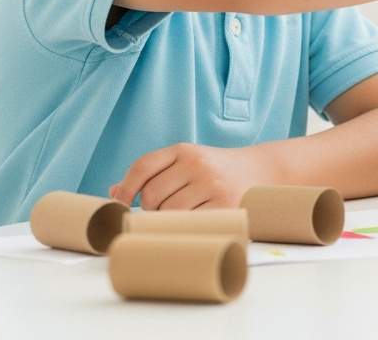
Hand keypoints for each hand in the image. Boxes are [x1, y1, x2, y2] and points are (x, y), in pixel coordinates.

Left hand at [109, 143, 274, 209]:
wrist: (265, 170)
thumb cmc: (218, 171)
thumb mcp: (188, 161)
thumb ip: (155, 173)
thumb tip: (112, 193)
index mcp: (184, 149)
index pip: (143, 167)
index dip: (125, 190)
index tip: (120, 206)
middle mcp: (198, 163)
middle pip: (153, 195)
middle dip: (151, 210)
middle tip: (164, 213)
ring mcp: (212, 184)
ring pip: (169, 212)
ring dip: (169, 221)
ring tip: (183, 216)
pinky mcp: (225, 205)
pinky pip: (190, 222)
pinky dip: (186, 227)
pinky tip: (194, 223)